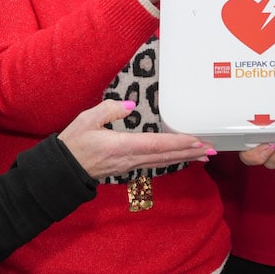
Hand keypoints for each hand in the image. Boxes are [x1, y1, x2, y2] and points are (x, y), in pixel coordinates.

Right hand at [58, 100, 215, 179]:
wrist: (63, 169)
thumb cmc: (73, 143)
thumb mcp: (87, 120)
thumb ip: (109, 109)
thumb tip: (130, 105)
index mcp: (122, 146)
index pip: (157, 144)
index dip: (179, 143)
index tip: (197, 141)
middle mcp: (130, 159)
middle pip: (166, 156)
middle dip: (190, 153)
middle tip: (212, 150)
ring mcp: (129, 165)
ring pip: (162, 162)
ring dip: (184, 158)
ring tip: (203, 155)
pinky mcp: (127, 167)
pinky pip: (154, 163)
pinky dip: (170, 160)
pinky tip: (179, 158)